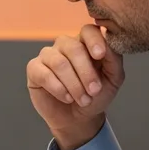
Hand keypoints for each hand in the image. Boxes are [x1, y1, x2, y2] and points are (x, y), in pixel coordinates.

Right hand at [26, 25, 124, 149]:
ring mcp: (48, 55)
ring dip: (74, 84)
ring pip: (59, 62)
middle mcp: (65, 45)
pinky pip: (44, 74)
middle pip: (73, 47)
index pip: (88, 31)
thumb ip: (113, 60)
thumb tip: (107, 46)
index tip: (100, 56)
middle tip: (94, 91)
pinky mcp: (34, 69)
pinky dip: (58, 88)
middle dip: (86, 72)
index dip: (94, 41)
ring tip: (83, 100)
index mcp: (86, 43)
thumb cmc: (96, 95)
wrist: (78, 118)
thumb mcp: (113, 79)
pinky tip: (67, 98)